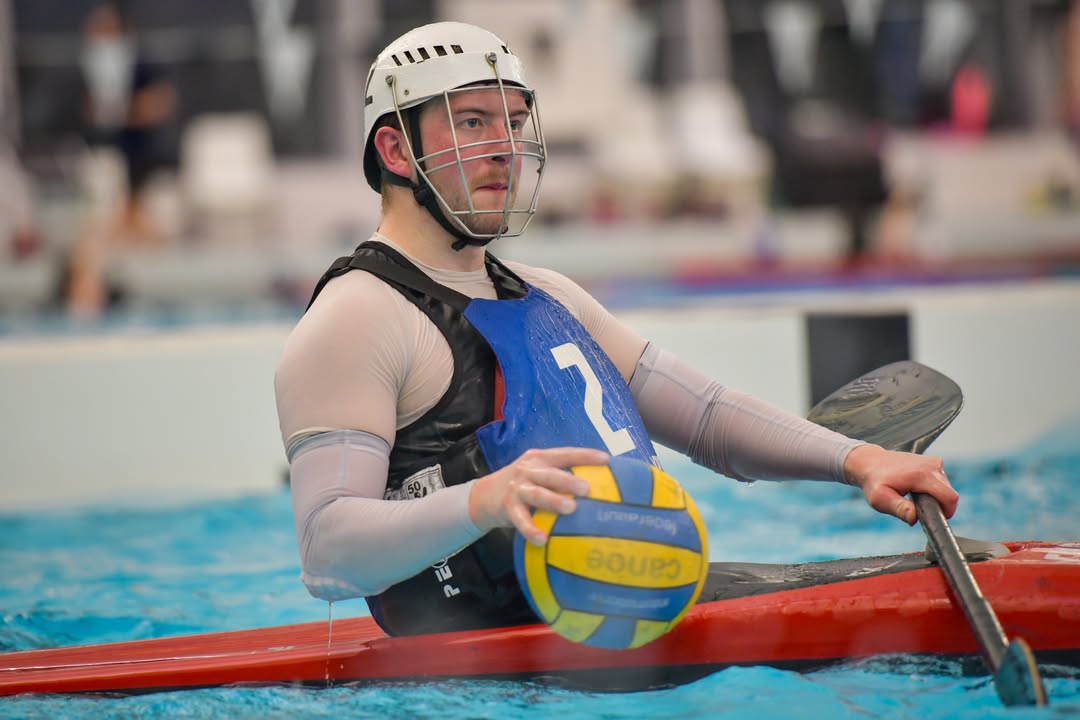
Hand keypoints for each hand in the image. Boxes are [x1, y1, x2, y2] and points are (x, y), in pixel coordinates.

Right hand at [468, 447, 608, 545]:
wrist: (485, 494)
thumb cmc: (524, 484)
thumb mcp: (538, 473)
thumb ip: (560, 475)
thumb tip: (600, 485)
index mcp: (540, 458)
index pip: (565, 454)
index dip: (585, 455)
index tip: (606, 460)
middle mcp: (528, 470)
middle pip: (550, 473)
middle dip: (568, 480)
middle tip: (586, 489)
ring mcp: (517, 488)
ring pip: (537, 493)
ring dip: (553, 500)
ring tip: (570, 509)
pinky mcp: (507, 506)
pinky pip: (521, 519)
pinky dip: (531, 529)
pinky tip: (542, 540)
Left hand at [843, 444, 958, 524]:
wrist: (870, 462)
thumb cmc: (874, 482)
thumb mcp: (880, 499)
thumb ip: (899, 509)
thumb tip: (915, 518)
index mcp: (922, 475)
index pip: (950, 498)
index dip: (946, 513)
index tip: (930, 518)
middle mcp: (932, 465)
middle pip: (949, 495)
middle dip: (937, 506)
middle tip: (916, 507)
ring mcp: (934, 462)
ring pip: (946, 489)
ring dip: (934, 497)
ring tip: (913, 496)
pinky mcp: (934, 462)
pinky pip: (942, 482)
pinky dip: (933, 489)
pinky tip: (916, 489)